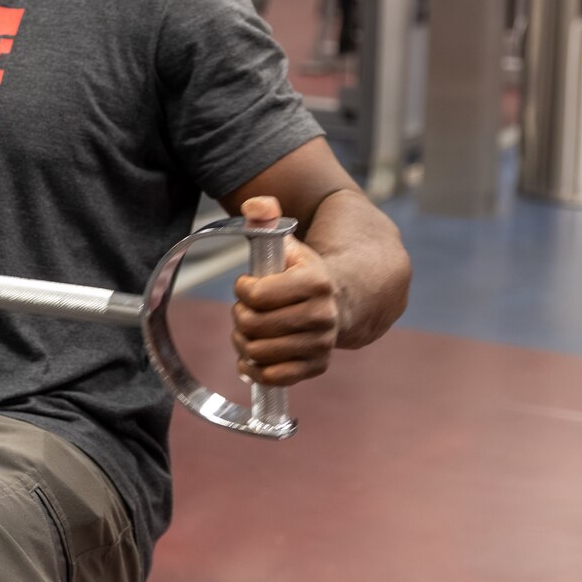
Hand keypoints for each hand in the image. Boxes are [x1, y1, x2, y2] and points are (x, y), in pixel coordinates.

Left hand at [230, 195, 340, 386]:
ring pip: (259, 351)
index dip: (243, 289)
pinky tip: (254, 356)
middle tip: (245, 310)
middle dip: (239, 316)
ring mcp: (322, 343)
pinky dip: (256, 368)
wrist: (341, 300)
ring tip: (249, 330)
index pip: (257, 295)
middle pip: (253, 324)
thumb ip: (266, 218)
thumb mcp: (286, 243)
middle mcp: (323, 315)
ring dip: (243, 342)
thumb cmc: (301, 272)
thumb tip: (255, 205)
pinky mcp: (317, 365)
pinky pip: (274, 376)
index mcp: (315, 281)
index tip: (248, 284)